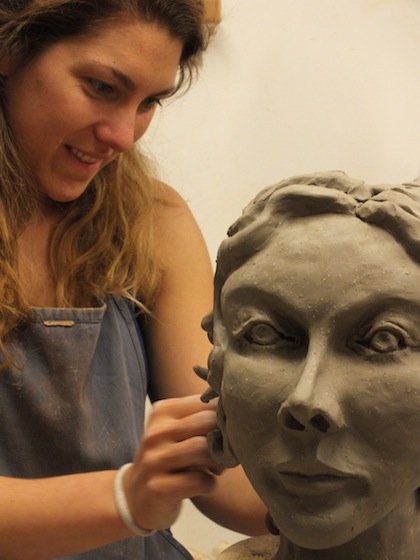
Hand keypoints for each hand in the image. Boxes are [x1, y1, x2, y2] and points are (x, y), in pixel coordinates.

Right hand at [123, 395, 222, 530]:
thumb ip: (201, 416)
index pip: (207, 403)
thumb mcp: (176, 431)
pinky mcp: (159, 488)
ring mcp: (155, 460)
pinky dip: (210, 484)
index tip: (226, 434)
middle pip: (207, 422)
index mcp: (163, 411)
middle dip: (224, 439)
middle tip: (225, 454)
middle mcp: (156, 432)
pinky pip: (200, 481)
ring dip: (218, 463)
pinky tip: (204, 486)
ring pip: (203, 449)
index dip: (225, 418)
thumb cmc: (167, 459)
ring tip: (215, 470)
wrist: (134, 497)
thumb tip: (238, 410)